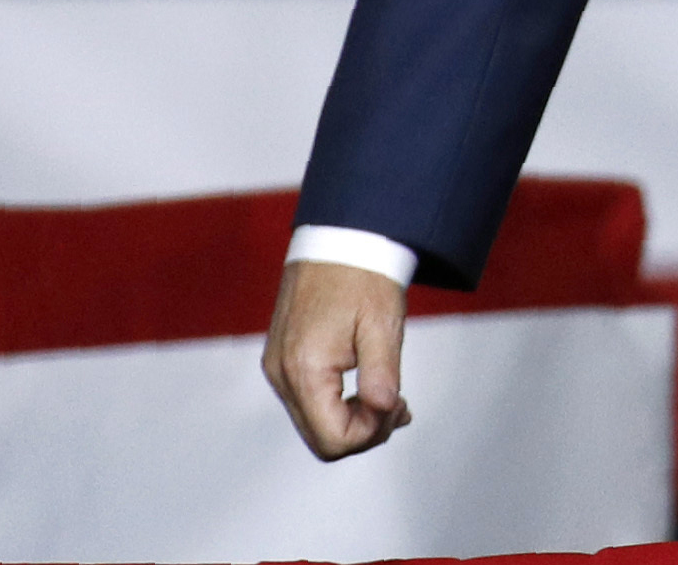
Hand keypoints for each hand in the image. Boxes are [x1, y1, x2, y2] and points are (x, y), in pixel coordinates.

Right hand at [262, 258, 412, 461]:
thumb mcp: (382, 324)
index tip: (399, 405)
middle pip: (321, 438)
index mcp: (305, 368)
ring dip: (352, 419)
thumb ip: (382, 375)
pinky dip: (337, 403)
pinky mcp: (282, 358)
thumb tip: (384, 411)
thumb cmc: (363, 275)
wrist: (339, 237)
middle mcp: (282, 374)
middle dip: (364, 431)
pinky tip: (367, 388)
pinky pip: (308, 400)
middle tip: (398, 406)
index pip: (333, 439)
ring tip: (388, 398)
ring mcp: (278, 367)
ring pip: (314, 422)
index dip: (371, 434)